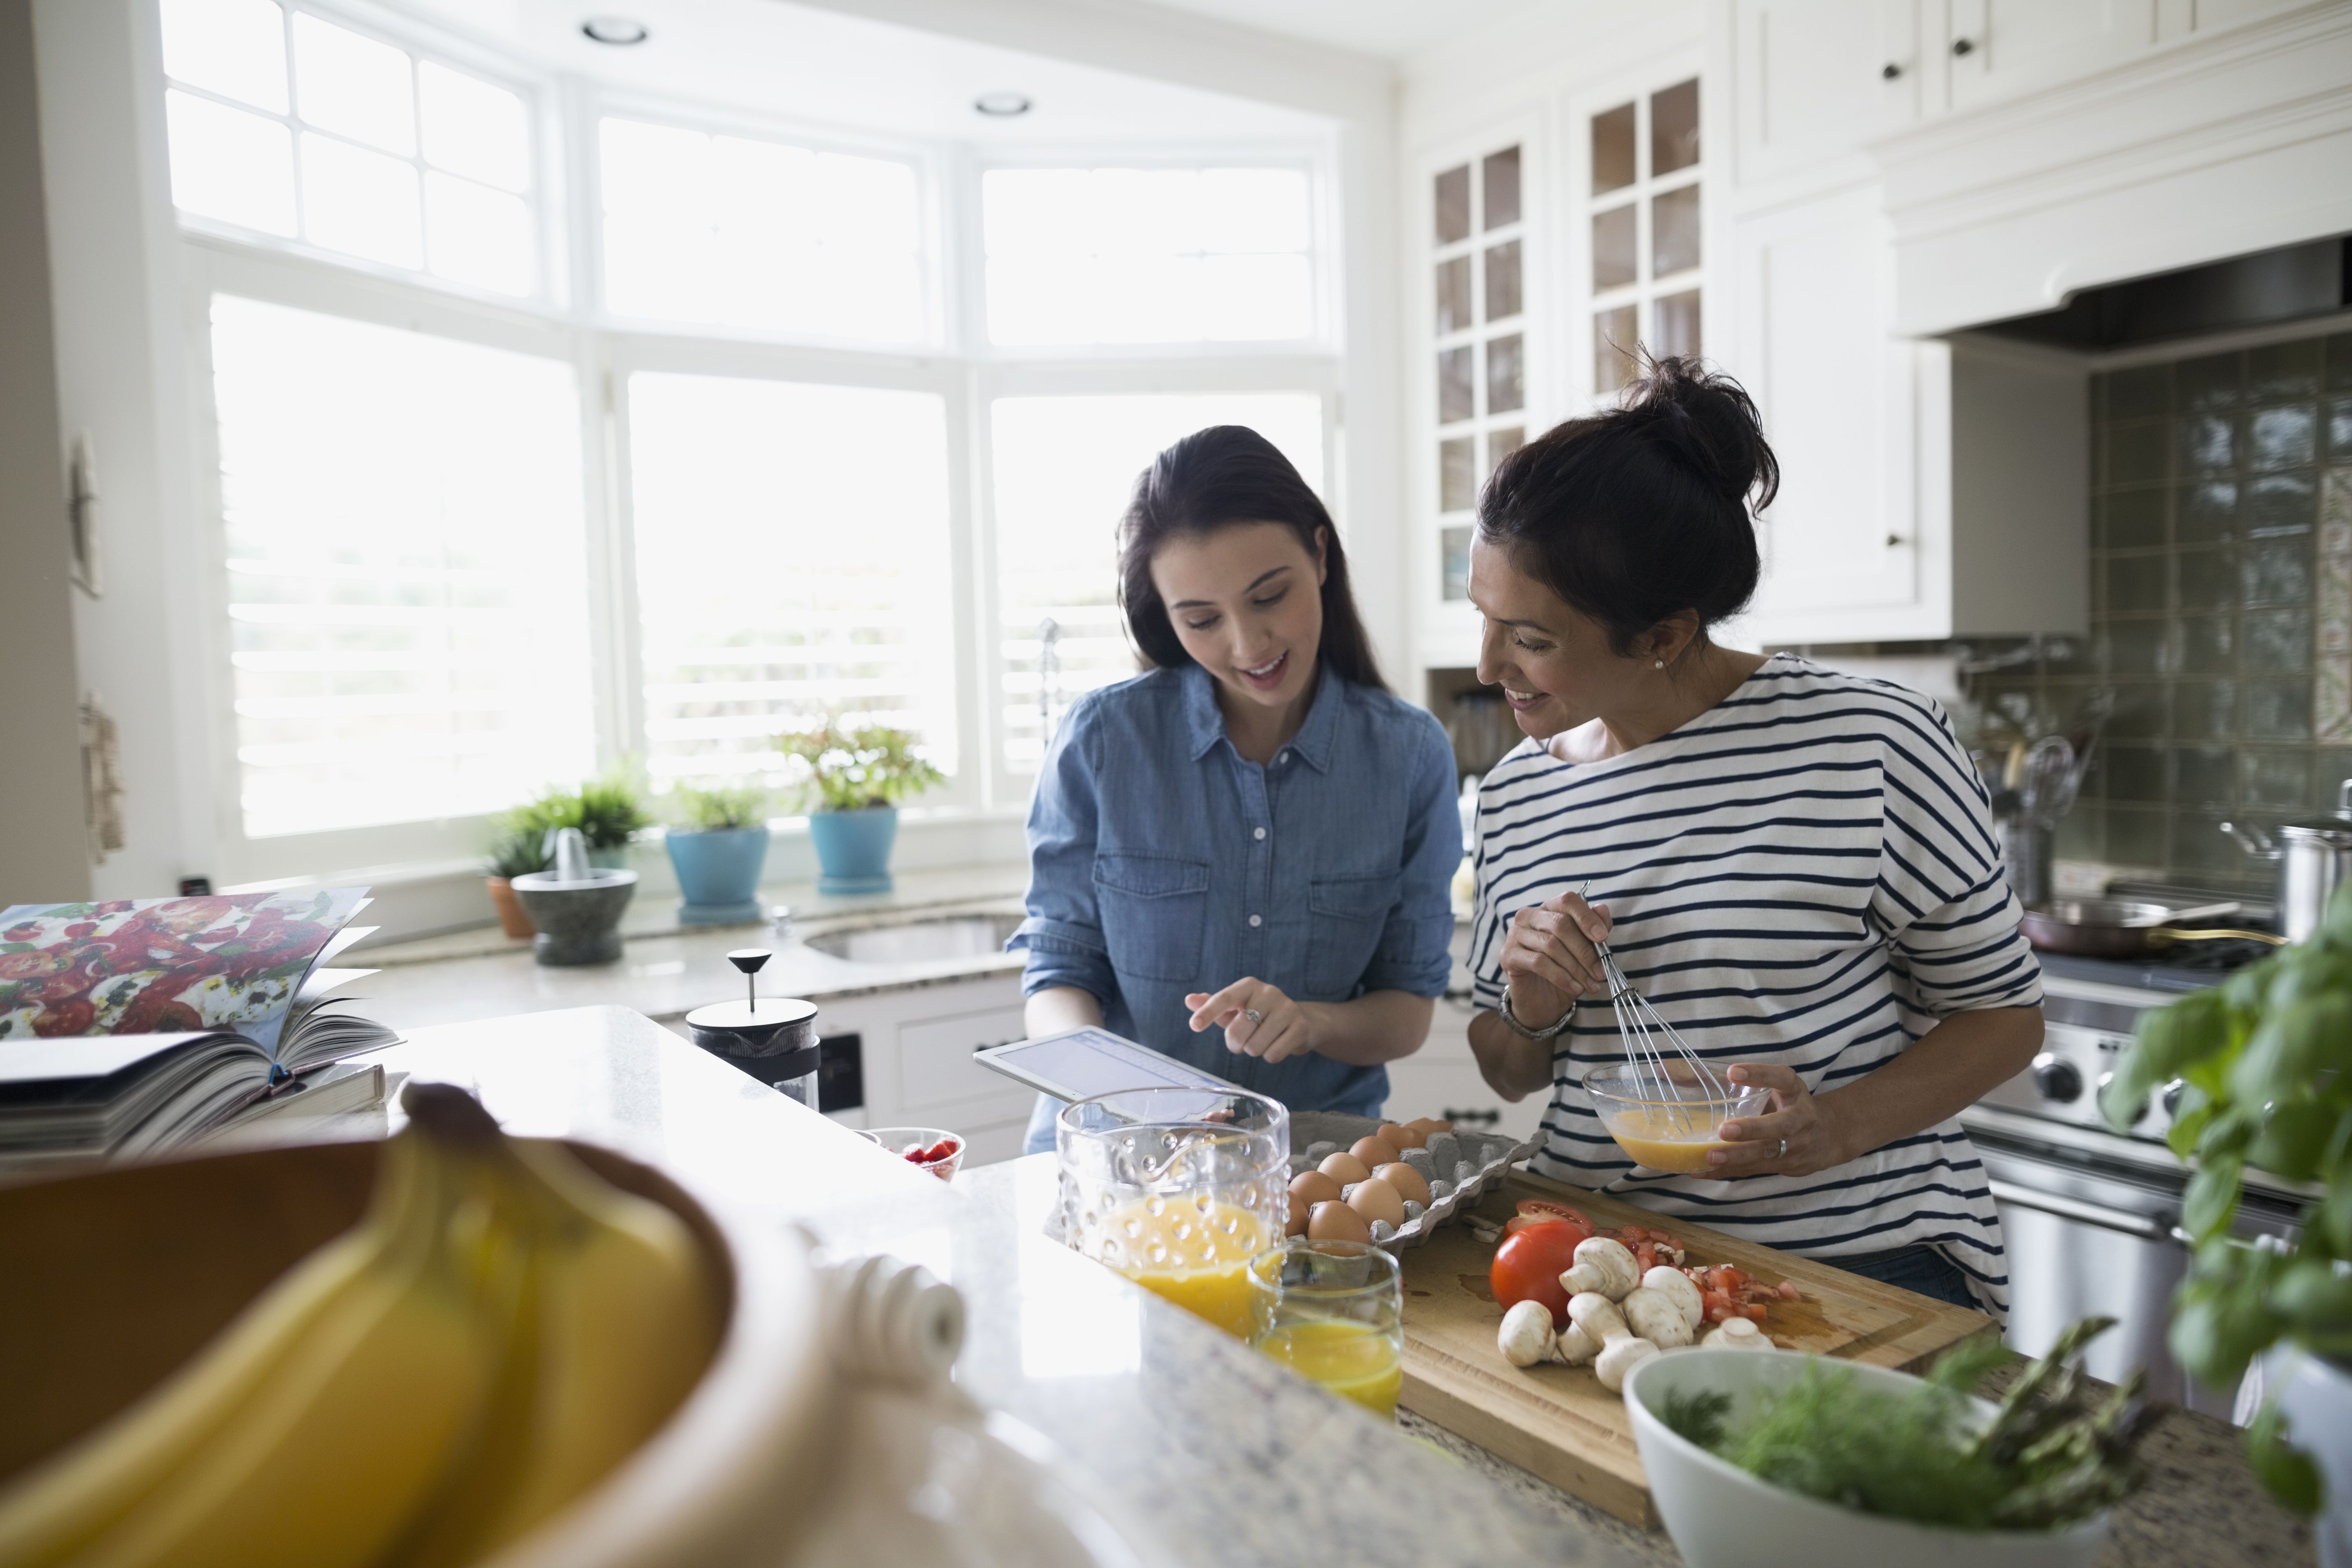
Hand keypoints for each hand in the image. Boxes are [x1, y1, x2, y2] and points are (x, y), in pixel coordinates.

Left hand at [1185, 978, 1315, 1063]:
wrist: (1301, 1021)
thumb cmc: (1260, 1015)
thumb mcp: (1236, 1008)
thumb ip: (1212, 1005)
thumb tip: (1189, 1000)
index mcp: (1249, 985)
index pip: (1225, 998)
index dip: (1208, 1012)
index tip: (1194, 1026)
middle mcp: (1269, 992)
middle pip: (1238, 1030)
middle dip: (1235, 1044)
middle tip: (1243, 1041)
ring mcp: (1287, 1009)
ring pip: (1255, 1046)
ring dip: (1253, 1050)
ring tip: (1262, 1040)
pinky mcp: (1300, 1028)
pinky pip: (1273, 1055)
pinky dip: (1270, 1056)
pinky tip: (1276, 1044)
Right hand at [1498, 892, 1611, 1026]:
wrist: (1541, 999)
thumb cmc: (1564, 968)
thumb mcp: (1585, 950)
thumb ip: (1594, 929)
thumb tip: (1602, 909)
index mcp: (1549, 908)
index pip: (1567, 900)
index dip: (1586, 917)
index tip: (1603, 937)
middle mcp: (1529, 916)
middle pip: (1561, 924)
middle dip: (1585, 951)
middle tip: (1601, 972)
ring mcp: (1515, 934)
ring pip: (1551, 945)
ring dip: (1576, 968)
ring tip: (1591, 984)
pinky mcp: (1508, 955)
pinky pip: (1539, 963)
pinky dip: (1561, 977)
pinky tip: (1575, 988)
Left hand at [1703, 1063, 1848, 1178]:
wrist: (1829, 1137)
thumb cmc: (1792, 1106)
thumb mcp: (1783, 1087)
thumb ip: (1753, 1082)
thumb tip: (1691, 1074)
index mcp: (1796, 1092)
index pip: (1782, 1078)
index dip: (1760, 1074)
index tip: (1733, 1071)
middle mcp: (1801, 1119)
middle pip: (1780, 1126)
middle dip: (1752, 1129)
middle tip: (1724, 1130)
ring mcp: (1797, 1146)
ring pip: (1767, 1153)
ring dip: (1737, 1157)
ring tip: (1710, 1157)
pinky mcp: (1787, 1166)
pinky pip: (1755, 1169)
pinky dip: (1727, 1171)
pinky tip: (1701, 1171)